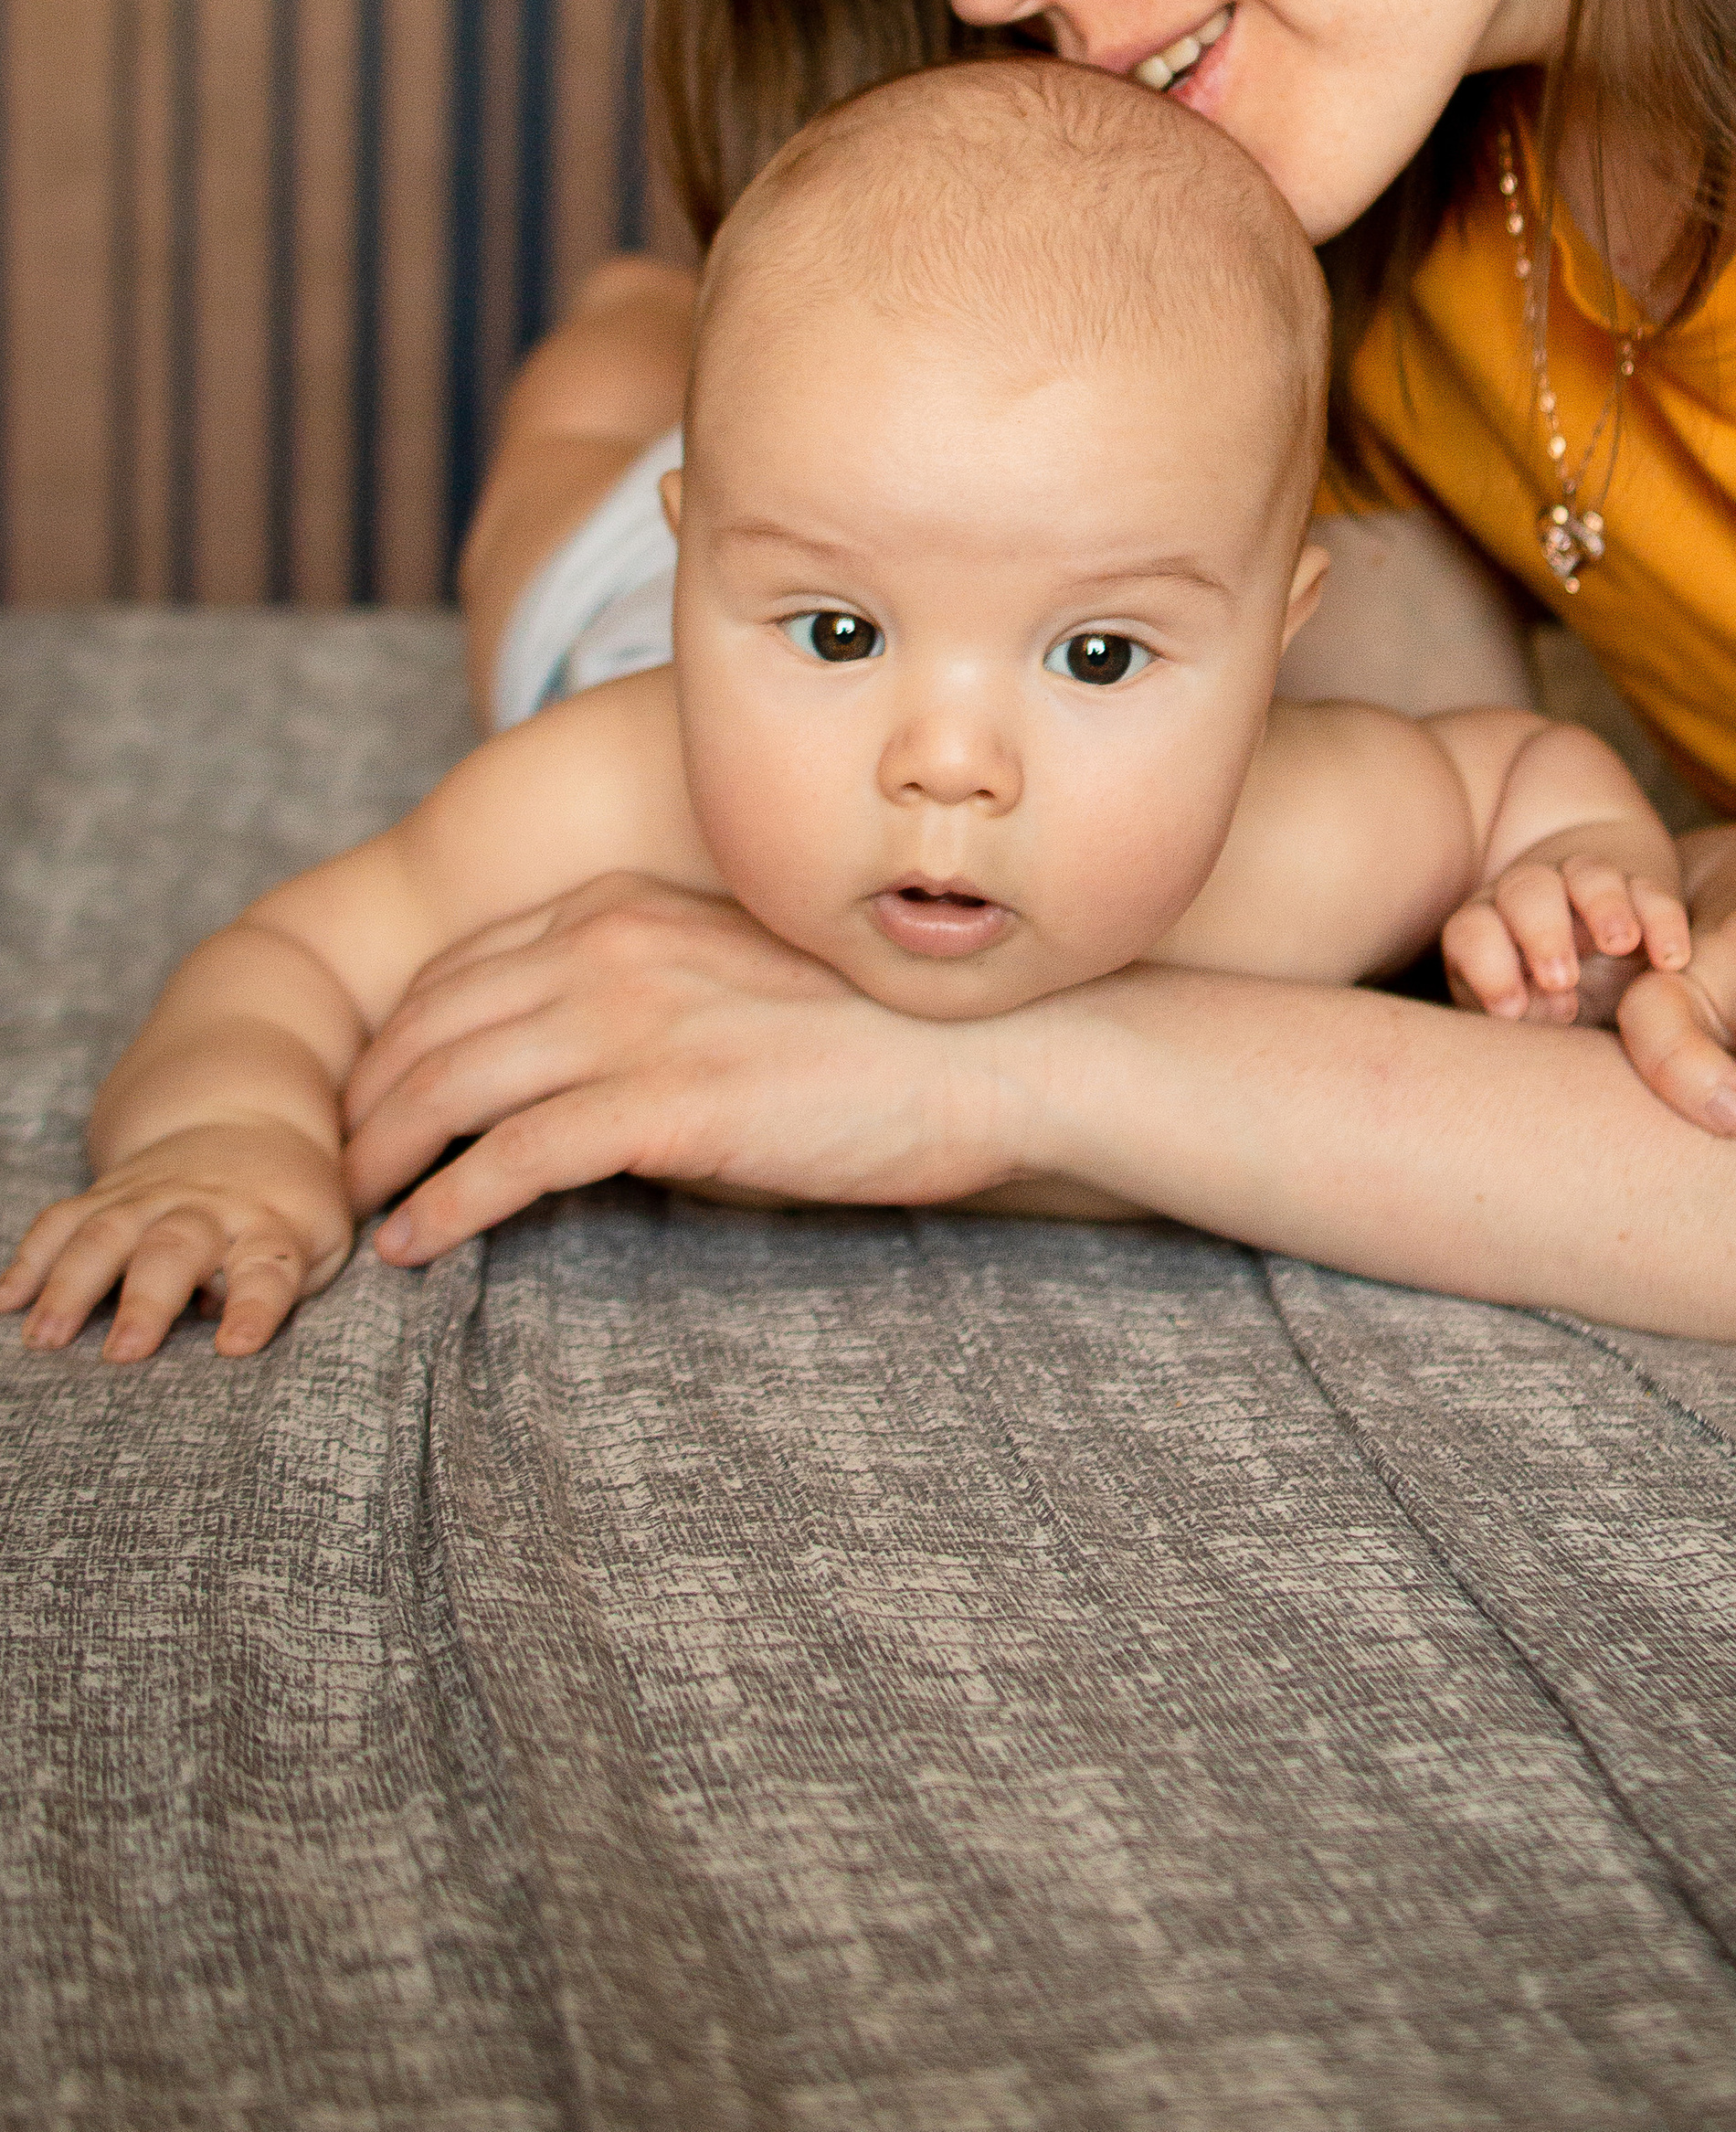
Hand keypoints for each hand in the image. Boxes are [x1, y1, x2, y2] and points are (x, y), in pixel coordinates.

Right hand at [0, 1119, 351, 1359]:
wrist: (245, 1120)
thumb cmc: (286, 1210)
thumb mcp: (319, 1241)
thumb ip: (289, 1288)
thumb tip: (226, 1327)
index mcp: (270, 1226)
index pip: (266, 1270)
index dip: (252, 1307)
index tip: (235, 1346)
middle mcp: (207, 1209)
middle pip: (174, 1250)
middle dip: (147, 1301)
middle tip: (122, 1355)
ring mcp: (151, 1197)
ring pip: (105, 1235)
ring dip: (72, 1286)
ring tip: (44, 1339)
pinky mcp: (107, 1193)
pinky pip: (62, 1220)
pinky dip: (30, 1258)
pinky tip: (6, 1300)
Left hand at [342, 874, 1015, 1263]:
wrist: (986, 1053)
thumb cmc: (877, 1029)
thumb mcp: (736, 976)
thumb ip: (649, 990)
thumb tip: (580, 1061)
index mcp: (628, 908)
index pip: (461, 965)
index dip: (395, 1034)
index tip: (369, 1092)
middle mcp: (613, 947)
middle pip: (433, 1021)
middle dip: (366, 1097)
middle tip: (335, 1163)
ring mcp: (636, 1022)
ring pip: (451, 1083)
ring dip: (384, 1154)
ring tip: (354, 1210)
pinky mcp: (664, 1105)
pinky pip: (512, 1158)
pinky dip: (446, 1203)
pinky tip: (417, 1243)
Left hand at [1443, 852, 1691, 1024]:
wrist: (1600, 948)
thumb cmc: (1545, 1002)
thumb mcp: (1522, 1013)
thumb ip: (1519, 1015)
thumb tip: (1525, 1011)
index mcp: (1491, 929)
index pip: (1473, 932)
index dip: (1487, 965)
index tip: (1510, 1009)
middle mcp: (1533, 899)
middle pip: (1526, 891)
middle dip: (1542, 931)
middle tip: (1561, 978)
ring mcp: (1588, 886)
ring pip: (1588, 875)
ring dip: (1603, 907)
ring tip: (1620, 944)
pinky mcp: (1642, 887)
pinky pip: (1651, 891)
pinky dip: (1662, 920)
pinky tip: (1670, 959)